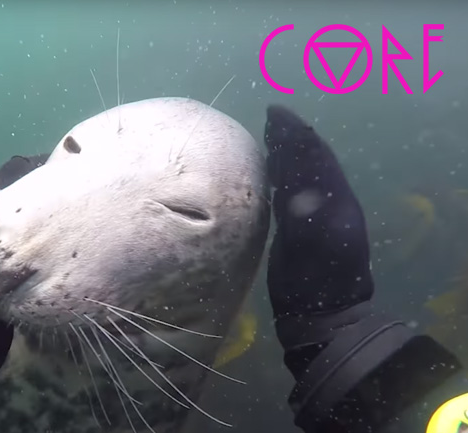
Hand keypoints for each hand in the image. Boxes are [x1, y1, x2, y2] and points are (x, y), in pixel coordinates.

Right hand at [264, 104, 372, 318]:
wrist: (322, 318)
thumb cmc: (311, 284)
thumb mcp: (308, 245)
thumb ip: (300, 206)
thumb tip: (287, 172)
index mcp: (335, 203)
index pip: (315, 157)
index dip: (295, 132)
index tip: (273, 111)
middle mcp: (331, 204)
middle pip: (311, 161)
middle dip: (292, 137)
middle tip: (269, 118)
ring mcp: (319, 218)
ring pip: (304, 174)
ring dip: (287, 153)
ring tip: (268, 136)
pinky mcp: (304, 231)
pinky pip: (294, 192)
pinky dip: (282, 174)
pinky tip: (270, 171)